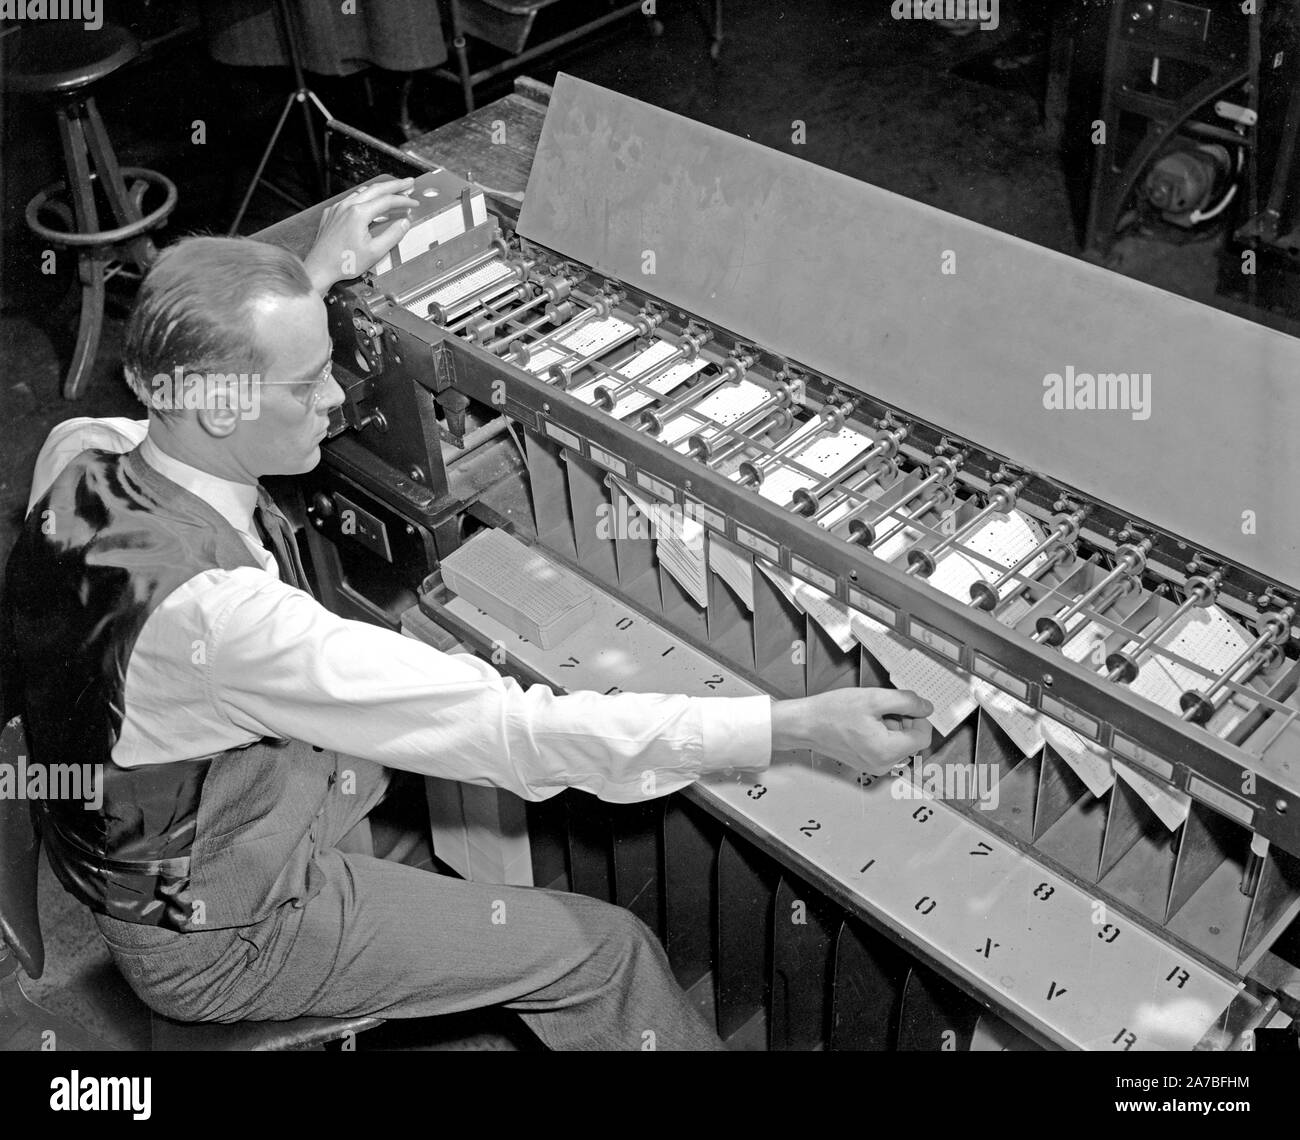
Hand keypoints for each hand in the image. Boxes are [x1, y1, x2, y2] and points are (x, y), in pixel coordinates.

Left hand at [302, 178, 418, 292]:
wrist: (320, 268)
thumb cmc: (344, 263)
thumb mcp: (375, 252)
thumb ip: (393, 235)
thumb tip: (404, 223)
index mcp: (359, 214)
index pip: (387, 201)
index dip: (404, 201)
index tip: (414, 202)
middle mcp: (347, 207)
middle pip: (376, 189)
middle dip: (394, 185)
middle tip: (408, 183)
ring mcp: (337, 209)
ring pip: (362, 192)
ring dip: (379, 190)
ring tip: (391, 190)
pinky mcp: (332, 214)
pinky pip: (350, 199)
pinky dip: (364, 197)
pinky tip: (369, 201)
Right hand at [771, 688, 933, 774]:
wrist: (805, 725)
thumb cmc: (833, 712)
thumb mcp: (873, 698)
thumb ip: (906, 701)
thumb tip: (927, 707)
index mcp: (887, 750)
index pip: (923, 737)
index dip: (919, 717)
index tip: (905, 705)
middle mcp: (884, 764)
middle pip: (912, 742)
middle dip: (904, 721)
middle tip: (884, 706)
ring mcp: (875, 767)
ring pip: (899, 744)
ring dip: (893, 726)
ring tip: (871, 713)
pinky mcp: (867, 764)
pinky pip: (886, 748)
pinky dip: (883, 734)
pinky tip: (865, 722)